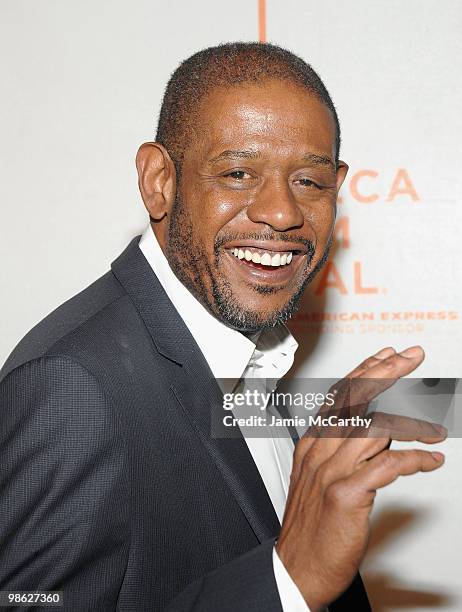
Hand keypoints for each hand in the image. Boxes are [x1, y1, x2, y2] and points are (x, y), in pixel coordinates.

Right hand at [276, 346, 446, 610]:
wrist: (296, 566)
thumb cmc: (311, 524)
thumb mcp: (319, 477)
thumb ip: (344, 449)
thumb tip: (378, 431)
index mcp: (312, 444)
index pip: (340, 396)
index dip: (366, 372)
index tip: (387, 357)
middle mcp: (319, 451)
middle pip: (355, 400)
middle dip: (386, 373)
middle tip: (410, 357)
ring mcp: (331, 470)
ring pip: (374, 428)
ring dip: (412, 424)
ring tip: (435, 428)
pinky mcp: (346, 494)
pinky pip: (387, 465)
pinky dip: (415, 459)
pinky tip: (431, 459)